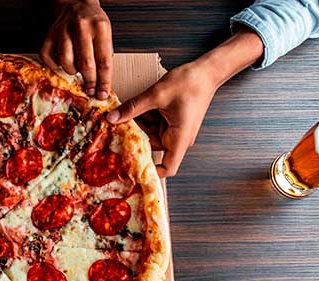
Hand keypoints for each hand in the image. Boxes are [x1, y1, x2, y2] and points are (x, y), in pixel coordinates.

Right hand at [40, 0, 112, 98]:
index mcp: (100, 27)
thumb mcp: (106, 34)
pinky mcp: (49, 35)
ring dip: (72, 72)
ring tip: (77, 70)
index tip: (102, 93)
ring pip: (66, 63)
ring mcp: (62, 30)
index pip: (104, 61)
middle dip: (89, 81)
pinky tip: (61, 65)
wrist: (77, 4)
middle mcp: (81, 27)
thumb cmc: (93, 22)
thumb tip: (101, 84)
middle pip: (86, 64)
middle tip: (90, 90)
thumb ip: (104, 56)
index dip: (104, 81)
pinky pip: (48, 58)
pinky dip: (54, 66)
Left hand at [106, 61, 217, 176]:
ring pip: (149, 135)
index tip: (133, 169)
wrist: (206, 71)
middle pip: (151, 148)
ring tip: (124, 114)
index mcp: (179, 138)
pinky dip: (144, 118)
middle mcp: (177, 138)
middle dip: (135, 139)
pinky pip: (153, 125)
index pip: (168, 168)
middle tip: (116, 130)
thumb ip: (133, 107)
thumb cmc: (190, 83)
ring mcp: (174, 130)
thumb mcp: (157, 95)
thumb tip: (112, 118)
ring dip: (138, 125)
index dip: (152, 172)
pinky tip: (134, 109)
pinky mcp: (171, 122)